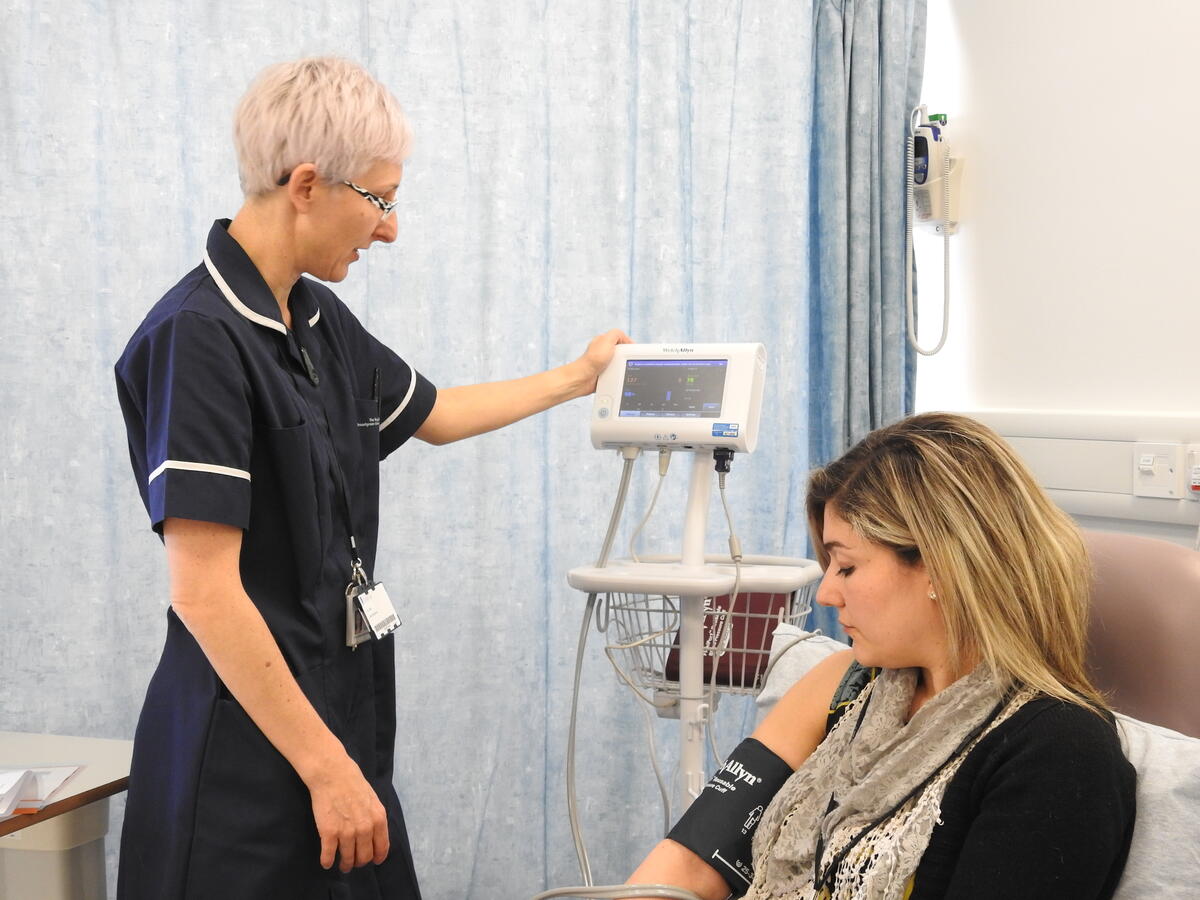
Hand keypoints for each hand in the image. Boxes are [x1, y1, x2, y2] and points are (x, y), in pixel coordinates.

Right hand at [307, 755, 389, 872]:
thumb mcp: (373, 800)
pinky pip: (329, 855)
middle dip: (360, 862)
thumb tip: (374, 834)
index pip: (382, 847)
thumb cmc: (353, 783)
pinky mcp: (329, 833)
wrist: (332, 774)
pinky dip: (327, 862)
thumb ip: (374, 818)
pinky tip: (326, 862)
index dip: (377, 857)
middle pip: (365, 856)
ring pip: (348, 859)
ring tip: (342, 865)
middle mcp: (365, 828)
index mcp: (378, 819)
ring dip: (345, 865)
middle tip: (355, 862)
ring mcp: (347, 832)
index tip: (374, 861)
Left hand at [574, 328, 632, 392]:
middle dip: (625, 357)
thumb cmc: (592, 360)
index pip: (621, 340)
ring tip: (619, 369)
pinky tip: (615, 376)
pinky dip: (617, 375)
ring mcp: (603, 363)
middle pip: (622, 352)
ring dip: (621, 367)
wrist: (583, 379)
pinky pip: (615, 374)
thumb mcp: (607, 340)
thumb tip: (626, 339)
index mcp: (603, 341)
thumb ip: (617, 334)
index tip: (632, 351)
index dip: (628, 345)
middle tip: (625, 360)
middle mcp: (603, 352)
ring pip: (619, 364)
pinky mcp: (603, 374)